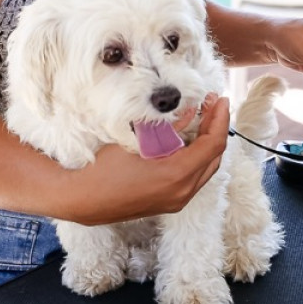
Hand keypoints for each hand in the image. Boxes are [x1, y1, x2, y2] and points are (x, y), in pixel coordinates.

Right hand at [63, 95, 229, 223]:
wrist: (82, 200)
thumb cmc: (104, 169)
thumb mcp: (137, 141)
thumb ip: (168, 127)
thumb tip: (192, 112)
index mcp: (177, 175)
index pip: (213, 144)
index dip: (220, 120)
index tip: (220, 100)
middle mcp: (182, 192)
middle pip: (214, 158)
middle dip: (216, 129)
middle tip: (212, 106)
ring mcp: (177, 201)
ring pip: (205, 169)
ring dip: (207, 144)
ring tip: (203, 119)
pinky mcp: (169, 203)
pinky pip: (193, 178)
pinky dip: (196, 158)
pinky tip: (188, 141)